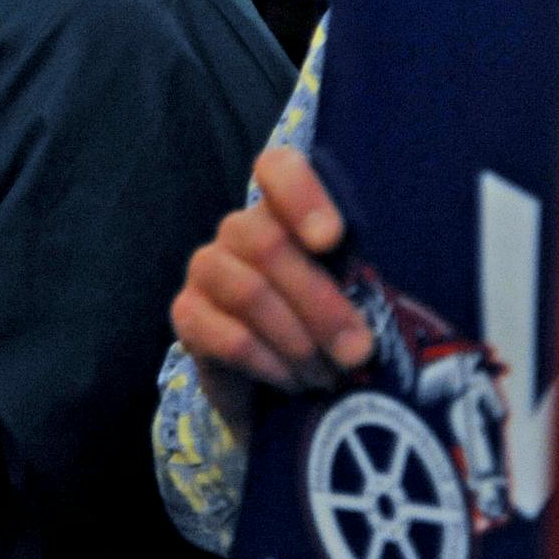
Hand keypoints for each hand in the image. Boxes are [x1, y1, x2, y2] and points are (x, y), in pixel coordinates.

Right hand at [169, 147, 374, 443]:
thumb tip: (370, 319)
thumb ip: (359, 286)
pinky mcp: (187, 315)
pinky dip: (269, 364)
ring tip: (324, 376)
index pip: (277, 169)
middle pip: (269, 245)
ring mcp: (207, 270)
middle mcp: (239, 231)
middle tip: (356, 352)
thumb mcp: (354, 298)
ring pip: (249, 292)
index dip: (301, 195)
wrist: (284, 388)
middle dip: (320, 304)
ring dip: (298, 341)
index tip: (331, 239)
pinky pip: (228, 337)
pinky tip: (290, 382)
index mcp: (284, 213)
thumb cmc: (327, 330)